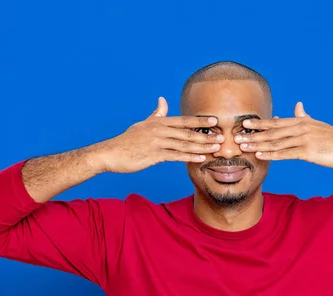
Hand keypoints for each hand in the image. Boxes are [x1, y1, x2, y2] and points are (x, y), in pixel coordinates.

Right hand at [96, 97, 222, 172]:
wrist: (110, 153)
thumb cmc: (127, 140)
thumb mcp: (142, 124)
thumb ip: (156, 114)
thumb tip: (163, 99)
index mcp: (159, 122)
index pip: (183, 120)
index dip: (200, 121)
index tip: (215, 120)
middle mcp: (159, 130)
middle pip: (187, 132)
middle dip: (206, 135)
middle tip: (222, 137)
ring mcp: (157, 142)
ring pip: (184, 144)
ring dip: (202, 146)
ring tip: (216, 148)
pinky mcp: (154, 155)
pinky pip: (176, 156)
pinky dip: (190, 157)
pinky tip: (201, 158)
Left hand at [235, 102, 332, 167]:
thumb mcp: (318, 125)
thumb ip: (305, 116)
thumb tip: (298, 105)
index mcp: (301, 122)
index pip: (276, 122)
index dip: (259, 123)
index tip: (244, 124)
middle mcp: (300, 128)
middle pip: (272, 131)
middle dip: (253, 134)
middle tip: (236, 136)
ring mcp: (304, 139)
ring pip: (276, 142)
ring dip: (258, 144)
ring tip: (243, 147)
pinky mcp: (309, 151)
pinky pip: (286, 153)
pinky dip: (272, 154)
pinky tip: (260, 155)